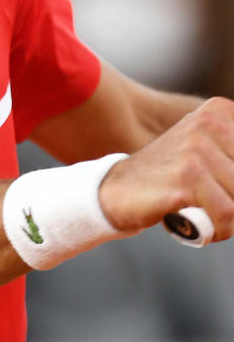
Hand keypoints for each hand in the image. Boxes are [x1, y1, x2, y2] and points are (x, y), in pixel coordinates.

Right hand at [98, 97, 233, 241]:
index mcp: (219, 112)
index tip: (225, 183)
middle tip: (212, 203)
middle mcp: (208, 124)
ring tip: (202, 211)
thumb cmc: (172, 178)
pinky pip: (229, 216)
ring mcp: (196, 150)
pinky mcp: (187, 178)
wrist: (118, 190)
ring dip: (229, 218)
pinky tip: (193, 220)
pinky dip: (217, 229)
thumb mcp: (211, 155)